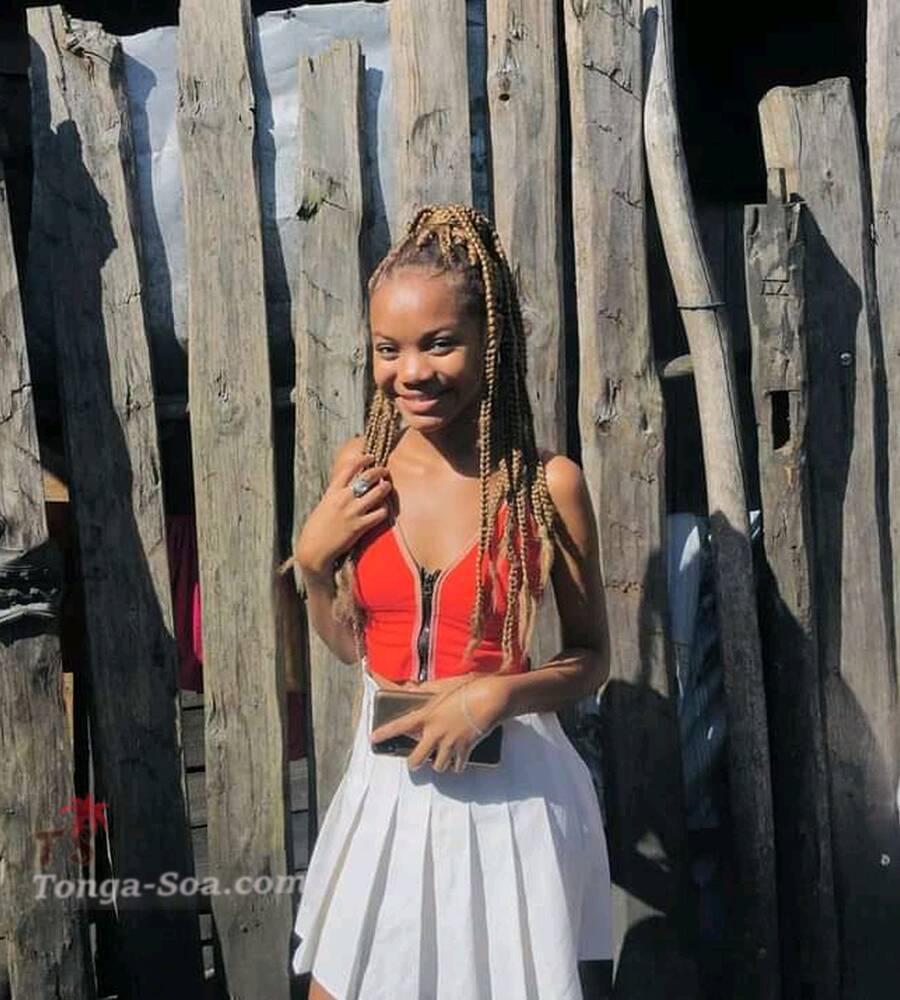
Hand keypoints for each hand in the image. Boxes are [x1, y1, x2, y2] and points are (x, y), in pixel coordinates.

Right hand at [293, 452, 392, 574]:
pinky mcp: (360, 526)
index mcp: (332, 491)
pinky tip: (384, 509)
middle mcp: (343, 498)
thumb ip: (336, 495)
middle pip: (368, 477)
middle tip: (385, 471)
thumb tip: (349, 487)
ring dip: (386, 487)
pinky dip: (384, 509)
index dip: (363, 459)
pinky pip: (380, 513)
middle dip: (380, 471)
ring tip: (388, 487)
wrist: (313, 548)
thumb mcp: (324, 505)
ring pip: (378, 492)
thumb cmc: (317, 528)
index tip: (371, 457)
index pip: (349, 467)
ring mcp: (352, 512)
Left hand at [370, 677, 506, 773]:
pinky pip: (458, 766)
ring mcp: (450, 743)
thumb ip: (428, 690)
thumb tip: (415, 688)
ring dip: (438, 764)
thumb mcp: (445, 685)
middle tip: (416, 761)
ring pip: (437, 766)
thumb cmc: (469, 687)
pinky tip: (459, 759)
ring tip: (441, 758)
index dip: (384, 733)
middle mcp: (435, 733)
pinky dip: (457, 765)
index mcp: (428, 715)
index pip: (400, 725)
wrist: (492, 698)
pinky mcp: (466, 749)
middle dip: (414, 763)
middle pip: (416, 759)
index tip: (373, 739)